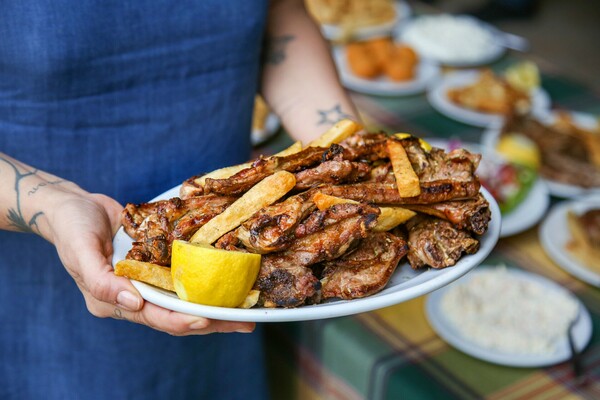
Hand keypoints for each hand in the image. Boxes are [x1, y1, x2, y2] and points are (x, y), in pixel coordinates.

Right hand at [46, 187, 254, 334]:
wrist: (74, 206)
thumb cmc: (71, 227)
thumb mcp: (79, 251)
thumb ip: (102, 280)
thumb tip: (132, 303)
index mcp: (112, 302)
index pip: (153, 317)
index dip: (181, 321)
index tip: (208, 320)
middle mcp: (132, 298)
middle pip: (176, 316)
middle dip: (210, 322)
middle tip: (243, 322)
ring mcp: (145, 283)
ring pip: (184, 301)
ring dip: (213, 306)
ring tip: (244, 310)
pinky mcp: (154, 267)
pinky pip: (182, 279)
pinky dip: (203, 284)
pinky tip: (227, 283)